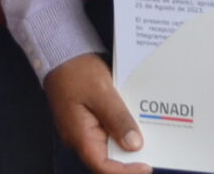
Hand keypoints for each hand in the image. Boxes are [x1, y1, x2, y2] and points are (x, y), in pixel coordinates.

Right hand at [43, 53, 150, 173]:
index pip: (103, 166)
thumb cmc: (76, 70)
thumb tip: (134, 145)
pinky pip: (106, 129)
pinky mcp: (88, 118)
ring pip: (108, 144)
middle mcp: (79, 137)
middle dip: (129, 155)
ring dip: (126, 139)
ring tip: (147, 133)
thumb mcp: (102, 92)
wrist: (60, 52)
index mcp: (79, 135)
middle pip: (107, 158)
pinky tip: (134, 119)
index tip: (146, 166)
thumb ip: (117, 119)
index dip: (125, 171)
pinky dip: (121, 127)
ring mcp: (83, 128)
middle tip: (152, 149)